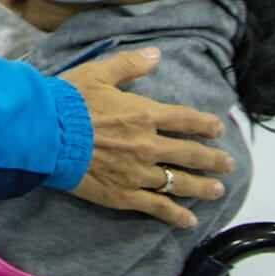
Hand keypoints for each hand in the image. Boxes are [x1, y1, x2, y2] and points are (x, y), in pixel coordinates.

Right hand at [61, 49, 236, 228]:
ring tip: (218, 190)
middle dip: (213, 159)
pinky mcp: (125, 194)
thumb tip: (157, 55)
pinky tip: (189, 220)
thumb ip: (129, 64)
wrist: (46, 134)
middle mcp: (148, 145)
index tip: (218, 129)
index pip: (183, 119)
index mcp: (143, 114)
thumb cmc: (69, 101)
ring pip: (179, 182)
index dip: (204, 124)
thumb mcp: (97, 73)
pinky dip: (175, 214)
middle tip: (229, 164)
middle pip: (189, 153)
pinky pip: (157, 206)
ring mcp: (139, 173)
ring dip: (202, 186)